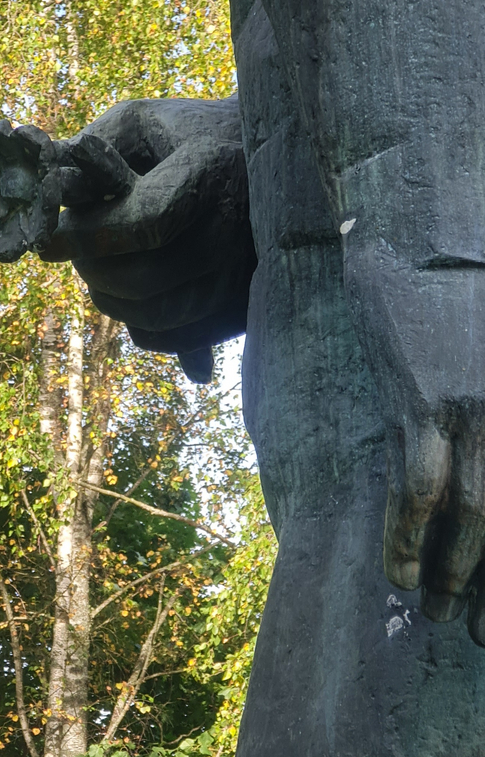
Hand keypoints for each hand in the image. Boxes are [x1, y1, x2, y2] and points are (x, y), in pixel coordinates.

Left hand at [0, 97, 255, 381]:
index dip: (88, 235)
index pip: (145, 221)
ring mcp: (245, 272)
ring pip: (158, 316)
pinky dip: (139, 323)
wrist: (262, 157)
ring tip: (97, 267)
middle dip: (91, 268)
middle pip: (147, 278)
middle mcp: (235, 227)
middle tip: (71, 250)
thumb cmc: (183, 134)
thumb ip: (88, 154)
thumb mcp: (137, 122)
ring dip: (109, 297)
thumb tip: (44, 198)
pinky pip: (178, 338)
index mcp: (211, 169)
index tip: (47, 237)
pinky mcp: (243, 306)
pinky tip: (128, 292)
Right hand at [345, 240, 484, 643]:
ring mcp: (472, 410)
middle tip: (476, 633)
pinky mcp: (422, 401)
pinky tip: (396, 568)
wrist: (423, 240)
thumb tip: (477, 472)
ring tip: (433, 611)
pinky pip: (417, 486)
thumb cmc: (467, 297)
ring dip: (450, 575)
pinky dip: (406, 535)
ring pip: (472, 518)